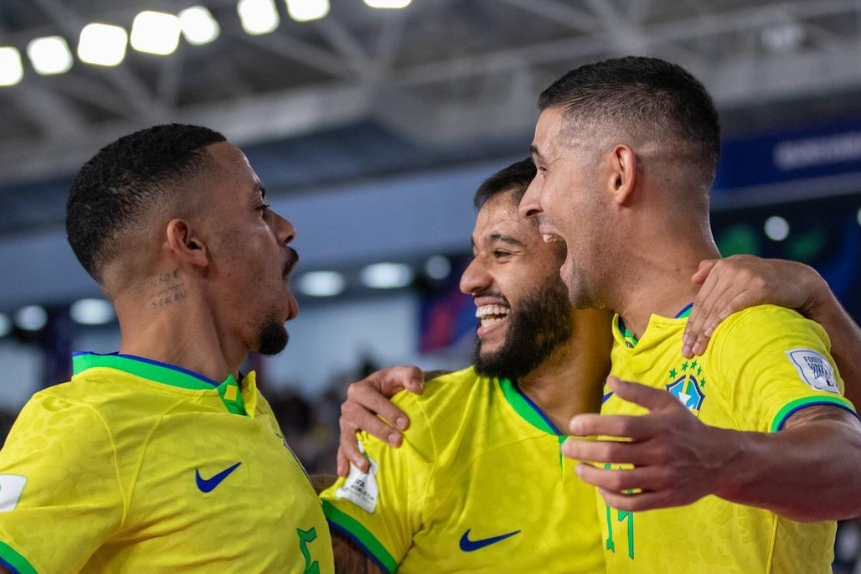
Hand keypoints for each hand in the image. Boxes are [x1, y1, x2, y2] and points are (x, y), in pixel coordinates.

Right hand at [337, 366, 423, 475]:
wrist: (387, 394)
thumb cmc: (395, 384)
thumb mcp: (404, 374)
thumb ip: (411, 375)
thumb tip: (417, 389)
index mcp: (361, 388)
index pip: (373, 399)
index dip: (388, 411)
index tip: (406, 424)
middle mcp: (349, 405)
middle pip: (359, 418)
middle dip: (378, 430)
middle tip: (398, 442)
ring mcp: (346, 423)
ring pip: (347, 437)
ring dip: (354, 452)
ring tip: (365, 466)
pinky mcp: (346, 437)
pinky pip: (342, 449)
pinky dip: (342, 461)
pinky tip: (344, 474)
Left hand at [562, 378, 734, 511]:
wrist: (721, 460)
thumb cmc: (686, 428)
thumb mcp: (667, 404)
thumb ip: (638, 392)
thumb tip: (610, 380)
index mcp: (659, 427)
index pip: (620, 425)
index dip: (593, 425)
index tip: (573, 425)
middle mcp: (661, 453)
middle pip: (613, 454)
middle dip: (583, 451)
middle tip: (566, 448)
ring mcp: (663, 478)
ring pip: (619, 481)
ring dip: (592, 476)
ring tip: (579, 468)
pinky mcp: (665, 498)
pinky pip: (632, 504)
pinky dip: (611, 499)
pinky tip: (599, 489)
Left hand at [682, 255, 823, 357]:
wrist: (801, 279)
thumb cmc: (768, 279)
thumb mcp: (741, 268)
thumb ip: (716, 269)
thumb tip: (693, 278)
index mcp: (722, 267)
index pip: (701, 300)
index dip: (691, 322)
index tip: (684, 341)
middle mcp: (730, 269)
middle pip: (706, 306)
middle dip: (694, 331)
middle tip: (687, 352)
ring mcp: (744, 277)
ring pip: (716, 308)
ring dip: (704, 332)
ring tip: (697, 351)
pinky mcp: (759, 286)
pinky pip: (733, 306)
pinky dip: (720, 321)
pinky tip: (712, 335)